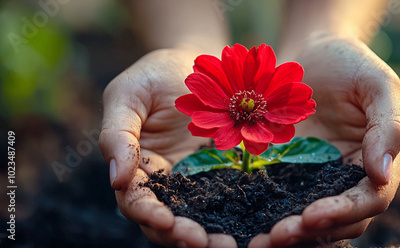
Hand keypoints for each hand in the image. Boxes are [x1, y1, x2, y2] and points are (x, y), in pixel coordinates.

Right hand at [99, 49, 237, 247]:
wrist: (197, 63)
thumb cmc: (155, 75)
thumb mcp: (127, 96)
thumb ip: (117, 135)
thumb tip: (116, 180)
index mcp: (136, 165)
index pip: (135, 200)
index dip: (147, 213)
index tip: (166, 220)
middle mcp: (165, 179)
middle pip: (165, 219)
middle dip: (179, 235)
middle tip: (202, 242)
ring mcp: (195, 178)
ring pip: (196, 216)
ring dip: (207, 234)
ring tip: (227, 245)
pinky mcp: (221, 172)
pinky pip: (226, 198)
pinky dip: (232, 214)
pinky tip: (246, 226)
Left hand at [249, 35, 399, 246]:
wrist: (312, 51)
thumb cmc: (350, 63)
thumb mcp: (378, 84)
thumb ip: (388, 127)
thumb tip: (382, 174)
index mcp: (377, 163)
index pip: (369, 200)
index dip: (343, 212)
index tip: (312, 216)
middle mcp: (347, 178)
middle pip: (338, 221)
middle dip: (310, 233)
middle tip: (276, 236)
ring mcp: (315, 178)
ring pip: (308, 219)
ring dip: (288, 233)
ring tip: (256, 241)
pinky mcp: (287, 172)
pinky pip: (278, 199)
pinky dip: (266, 214)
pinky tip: (242, 220)